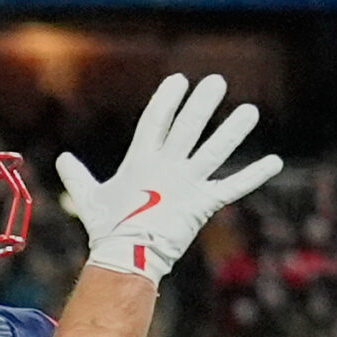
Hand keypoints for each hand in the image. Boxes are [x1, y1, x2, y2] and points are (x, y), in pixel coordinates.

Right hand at [56, 74, 281, 286]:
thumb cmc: (106, 229)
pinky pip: (234, 187)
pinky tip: (274, 161)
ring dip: (234, 130)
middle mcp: (167, 166)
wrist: (126, 256)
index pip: (156, 120)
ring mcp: (187, 184)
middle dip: (203, 103)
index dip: (168, 99)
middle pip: (188, 127)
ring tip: (251, 110)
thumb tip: (61, 159)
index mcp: (141, 160)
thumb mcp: (88, 197)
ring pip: (215, 151)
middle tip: (218, 81)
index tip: (180, 80)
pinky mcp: (204, 204)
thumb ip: (78, 175)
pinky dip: (255, 175)